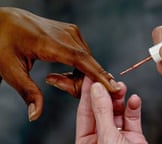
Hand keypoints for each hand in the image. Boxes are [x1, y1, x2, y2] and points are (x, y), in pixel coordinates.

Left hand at [0, 7, 118, 120]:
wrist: (7, 21)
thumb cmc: (5, 42)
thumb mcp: (10, 69)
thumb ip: (27, 92)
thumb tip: (35, 114)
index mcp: (49, 42)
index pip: (81, 60)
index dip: (98, 75)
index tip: (113, 87)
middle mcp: (66, 34)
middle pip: (87, 64)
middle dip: (82, 82)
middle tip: (61, 87)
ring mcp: (71, 32)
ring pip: (87, 60)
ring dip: (80, 75)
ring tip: (57, 79)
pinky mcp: (73, 33)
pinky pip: (84, 54)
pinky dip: (80, 66)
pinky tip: (65, 70)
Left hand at [75, 77, 146, 143]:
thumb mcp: (107, 136)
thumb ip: (102, 112)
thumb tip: (97, 90)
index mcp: (87, 141)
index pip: (84, 112)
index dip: (87, 93)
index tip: (90, 76)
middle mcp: (101, 137)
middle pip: (101, 109)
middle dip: (106, 93)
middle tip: (108, 78)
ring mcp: (118, 136)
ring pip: (117, 112)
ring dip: (119, 97)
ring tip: (121, 86)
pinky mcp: (134, 136)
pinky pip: (132, 118)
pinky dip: (133, 107)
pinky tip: (134, 100)